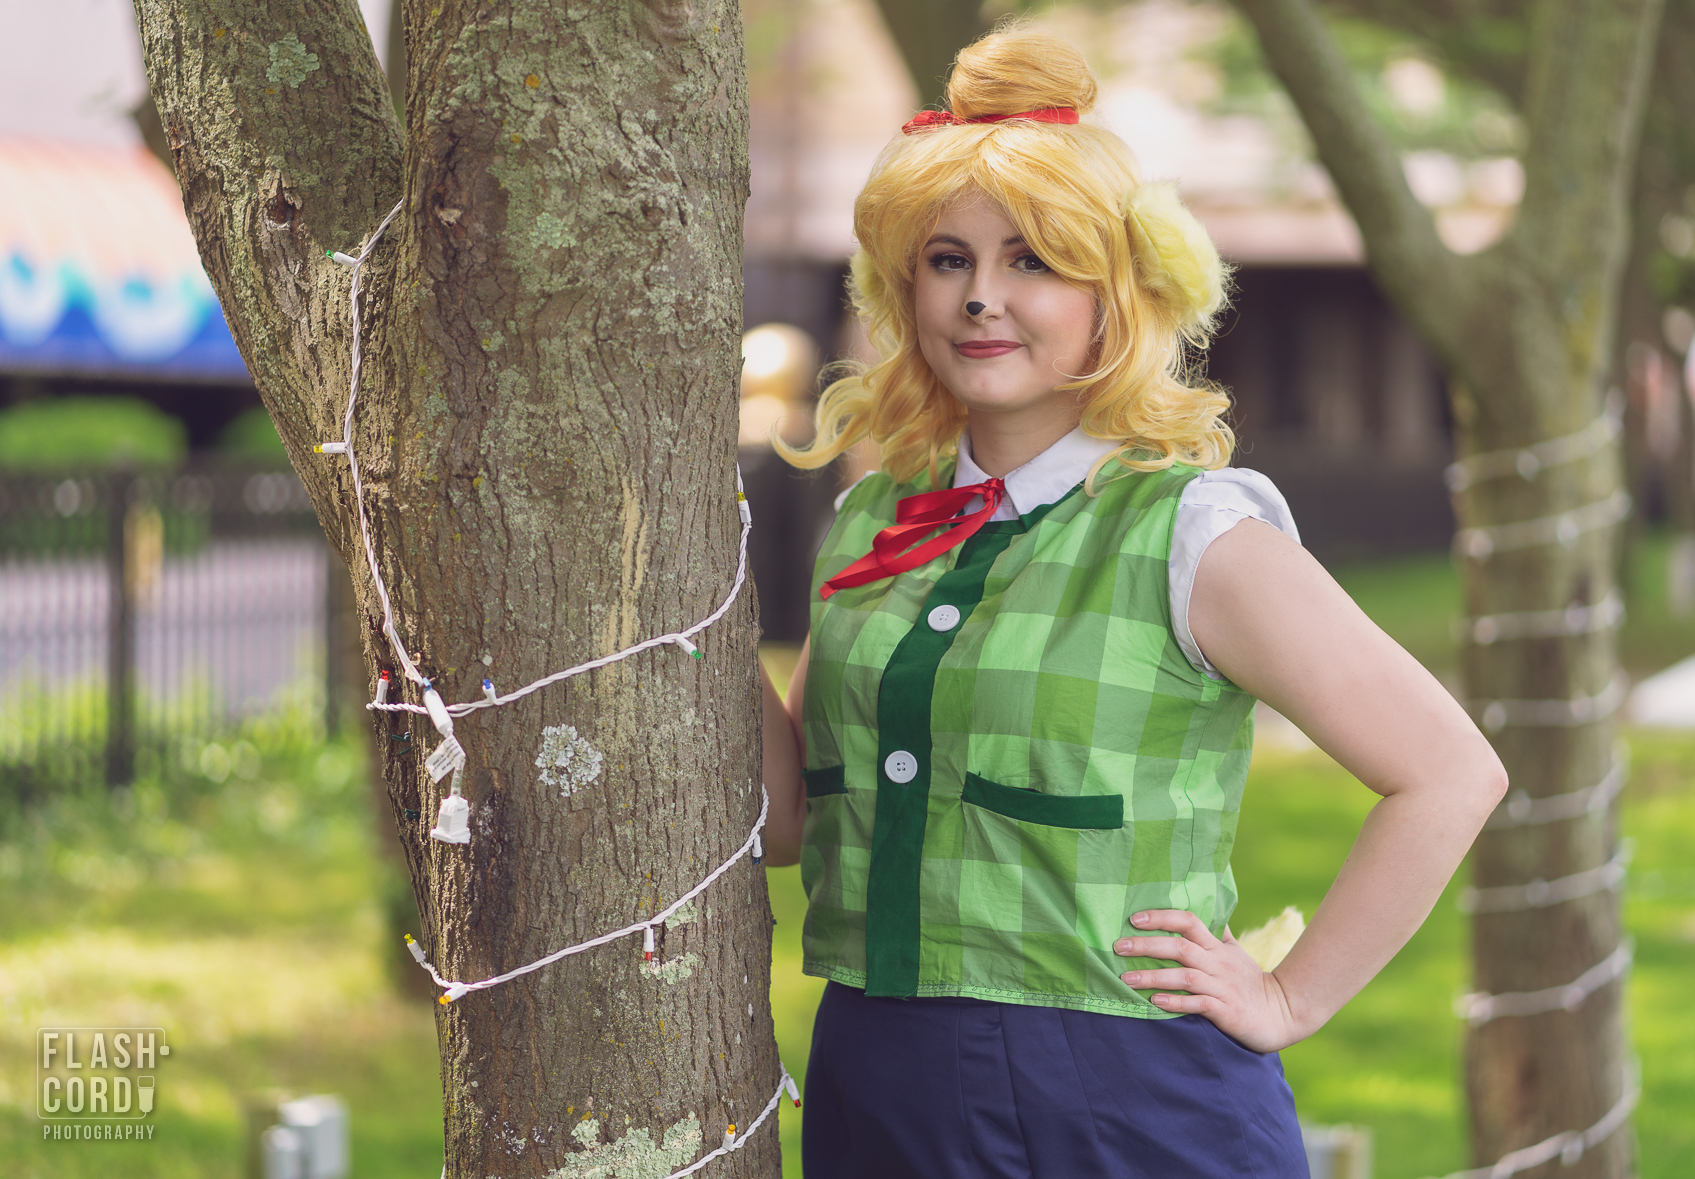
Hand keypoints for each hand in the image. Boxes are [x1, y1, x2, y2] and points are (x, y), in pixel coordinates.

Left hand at [1114, 909, 1303, 1052]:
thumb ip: (1217, 934)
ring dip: (1153, 977)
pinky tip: (1155, 1002)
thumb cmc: (1251, 982)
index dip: (1162, 917)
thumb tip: (1202, 915)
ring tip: (1126, 979)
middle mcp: (1217, 964)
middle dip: (1147, 945)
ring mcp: (1222, 987)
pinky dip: (1176, 1002)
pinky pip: (1198, 1004)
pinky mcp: (1225, 1011)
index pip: (1190, 921)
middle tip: (1118, 946)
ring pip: (1185, 977)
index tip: (1135, 918)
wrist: (1283, 1014)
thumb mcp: (1235, 953)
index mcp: (1217, 947)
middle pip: (1180, 947)